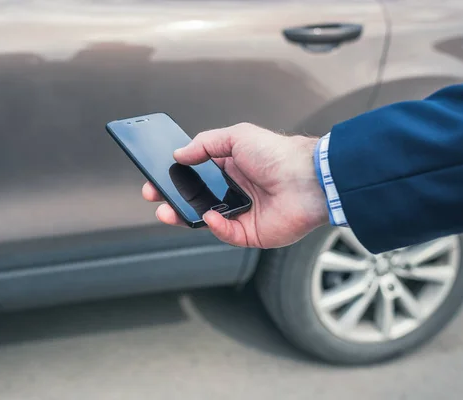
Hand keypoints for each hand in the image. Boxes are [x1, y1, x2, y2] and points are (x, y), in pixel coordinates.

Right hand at [142, 123, 328, 247]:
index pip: (196, 176)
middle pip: (196, 200)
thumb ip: (205, 144)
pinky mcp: (252, 233)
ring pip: (206, 219)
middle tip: (155, 197)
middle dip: (173, 200)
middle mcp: (235, 191)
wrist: (308, 179)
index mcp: (231, 169)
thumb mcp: (237, 137)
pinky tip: (211, 216)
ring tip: (167, 212)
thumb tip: (179, 154)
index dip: (176, 178)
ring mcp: (242, 213)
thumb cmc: (278, 154)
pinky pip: (227, 233)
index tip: (156, 178)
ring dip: (185, 217)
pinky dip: (216, 226)